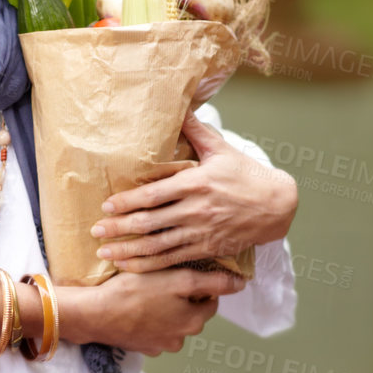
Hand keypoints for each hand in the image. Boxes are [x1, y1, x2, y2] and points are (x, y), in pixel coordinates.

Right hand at [57, 266, 247, 356]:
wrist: (94, 314)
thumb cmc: (134, 292)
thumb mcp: (177, 279)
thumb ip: (211, 282)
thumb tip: (240, 284)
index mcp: (194, 321)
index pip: (210, 299)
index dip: (198, 282)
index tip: (181, 271)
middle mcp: (181, 338)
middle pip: (191, 311)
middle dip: (180, 297)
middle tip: (161, 279)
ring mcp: (159, 345)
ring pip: (171, 321)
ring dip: (163, 308)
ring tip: (145, 292)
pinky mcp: (140, 347)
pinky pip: (152, 329)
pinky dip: (147, 318)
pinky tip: (134, 306)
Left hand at [89, 111, 297, 271]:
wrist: (277, 205)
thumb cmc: (247, 175)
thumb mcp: (222, 149)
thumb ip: (196, 131)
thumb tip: (179, 106)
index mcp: (196, 183)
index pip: (153, 195)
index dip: (127, 201)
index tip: (106, 206)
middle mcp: (196, 210)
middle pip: (149, 222)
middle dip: (119, 228)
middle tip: (95, 231)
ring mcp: (201, 232)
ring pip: (157, 245)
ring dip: (128, 251)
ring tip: (104, 253)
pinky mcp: (207, 248)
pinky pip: (172, 260)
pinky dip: (149, 265)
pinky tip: (130, 266)